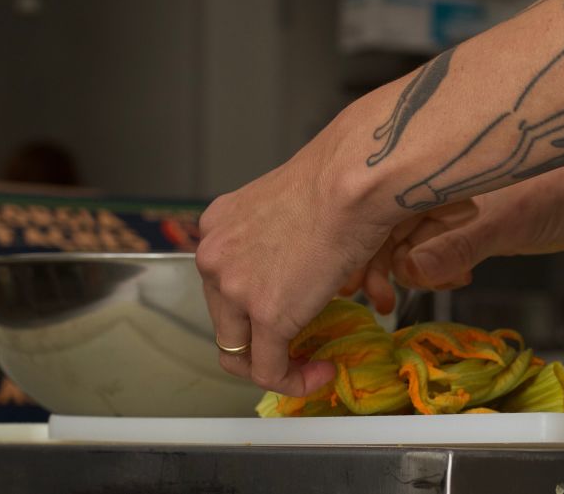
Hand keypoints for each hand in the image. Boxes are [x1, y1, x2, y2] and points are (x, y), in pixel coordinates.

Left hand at [196, 145, 395, 396]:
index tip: (286, 312)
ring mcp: (234, 289)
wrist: (350, 183)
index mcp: (217, 226)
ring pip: (238, 351)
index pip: (221, 283)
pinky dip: (295, 381)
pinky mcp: (265, 316)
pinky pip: (269, 371)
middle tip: (297, 346)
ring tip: (309, 366)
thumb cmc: (339, 182)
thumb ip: (280, 239)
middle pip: (224, 319)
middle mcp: (213, 256)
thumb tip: (304, 266)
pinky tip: (322, 372)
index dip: (250, 307)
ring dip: (273, 366)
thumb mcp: (289, 206)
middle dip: (259, 339)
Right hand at [350, 160, 563, 291]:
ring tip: (402, 295)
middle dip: (377, 260)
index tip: (352, 278)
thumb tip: (409, 271)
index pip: (382, 201)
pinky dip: (438, 269)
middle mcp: (448, 176)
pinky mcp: (487, 222)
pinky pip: (444, 246)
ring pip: (414, 236)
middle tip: (377, 297)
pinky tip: (449, 282)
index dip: (363, 241)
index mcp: (444, 160)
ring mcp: (467, 200)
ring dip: (404, 268)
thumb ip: (459, 244)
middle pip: (389, 219)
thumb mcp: (511, 217)